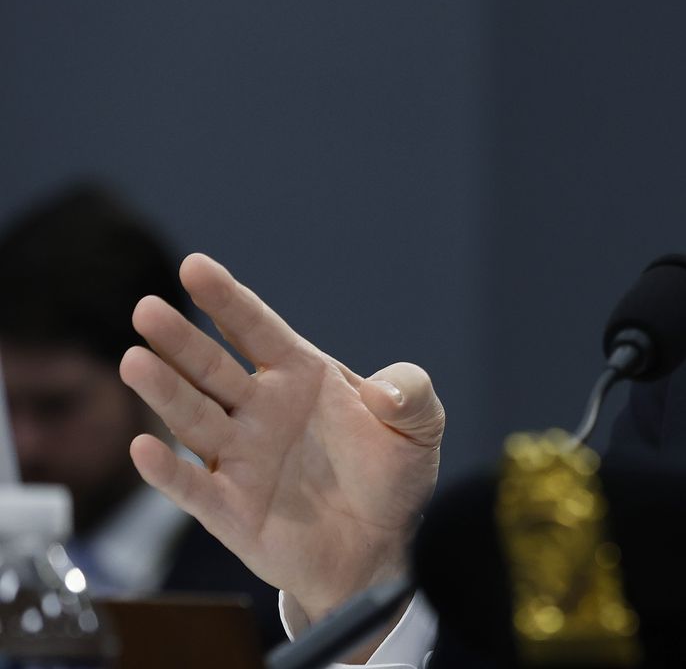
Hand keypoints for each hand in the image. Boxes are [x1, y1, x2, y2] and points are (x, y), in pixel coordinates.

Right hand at [119, 253, 442, 627]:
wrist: (381, 549)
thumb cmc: (393, 476)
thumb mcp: (420, 426)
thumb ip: (413, 392)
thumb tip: (386, 390)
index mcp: (300, 377)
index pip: (256, 329)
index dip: (227, 299)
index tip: (195, 267)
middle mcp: (260, 410)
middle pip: (212, 368)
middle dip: (180, 339)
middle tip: (147, 308)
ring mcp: (240, 458)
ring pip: (192, 417)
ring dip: (164, 392)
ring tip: (135, 361)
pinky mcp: (229, 509)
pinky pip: (191, 487)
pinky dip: (166, 472)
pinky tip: (144, 449)